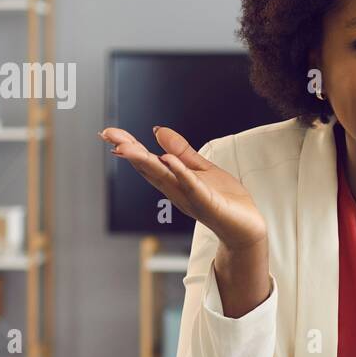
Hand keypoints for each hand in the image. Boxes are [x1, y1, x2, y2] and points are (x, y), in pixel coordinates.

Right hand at [100, 126, 267, 250]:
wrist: (247, 226)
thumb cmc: (225, 199)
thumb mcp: (201, 168)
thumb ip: (181, 151)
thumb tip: (158, 130)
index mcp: (174, 181)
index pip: (148, 160)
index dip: (129, 146)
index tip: (109, 132)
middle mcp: (177, 190)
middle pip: (149, 168)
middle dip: (129, 151)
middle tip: (108, 136)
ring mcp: (191, 198)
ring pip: (164, 177)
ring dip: (145, 162)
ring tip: (127, 147)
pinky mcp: (208, 203)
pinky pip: (192, 187)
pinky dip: (180, 173)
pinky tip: (168, 160)